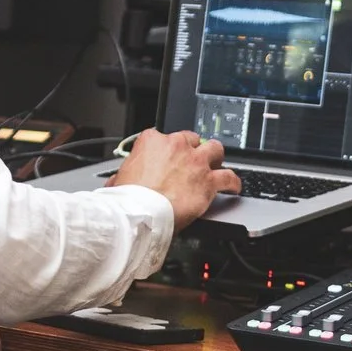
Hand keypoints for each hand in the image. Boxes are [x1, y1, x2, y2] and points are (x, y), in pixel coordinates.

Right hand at [110, 128, 241, 230]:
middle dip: (193, 149)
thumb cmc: (128, 199)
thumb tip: (117, 182)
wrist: (141, 213)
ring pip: (215, 150)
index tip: (168, 158)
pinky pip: (229, 177)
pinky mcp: (208, 181)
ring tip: (217, 165)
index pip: (164, 138)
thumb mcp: (118, 180)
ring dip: (216, 157)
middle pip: (192, 139)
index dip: (168, 149)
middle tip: (192, 162)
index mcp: (152, 141)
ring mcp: (195, 162)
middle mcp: (177, 146)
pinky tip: (234, 187)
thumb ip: (123, 175)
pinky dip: (233, 182)